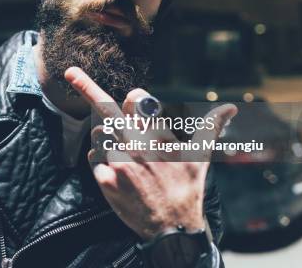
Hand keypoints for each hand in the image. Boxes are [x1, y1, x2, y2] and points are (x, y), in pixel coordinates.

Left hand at [64, 67, 236, 239]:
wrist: (172, 229)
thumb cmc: (187, 189)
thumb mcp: (200, 157)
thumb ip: (210, 127)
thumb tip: (231, 108)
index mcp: (158, 135)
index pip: (136, 100)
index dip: (133, 98)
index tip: (129, 98)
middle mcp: (136, 145)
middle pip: (106, 110)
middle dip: (86, 87)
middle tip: (70, 72)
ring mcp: (119, 163)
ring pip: (99, 135)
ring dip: (105, 138)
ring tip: (123, 153)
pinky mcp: (106, 181)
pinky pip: (95, 160)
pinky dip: (102, 162)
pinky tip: (117, 172)